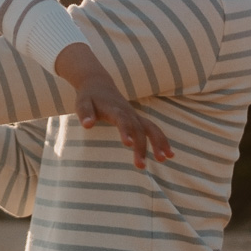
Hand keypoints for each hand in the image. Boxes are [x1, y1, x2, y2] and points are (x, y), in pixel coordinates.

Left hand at [56, 44, 173, 168]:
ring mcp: (135, 115)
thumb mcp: (82, 103)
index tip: (128, 144)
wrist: (99, 84)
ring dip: (158, 143)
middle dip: (141, 147)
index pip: (121, 119)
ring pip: (150, 128)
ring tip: (164, 159)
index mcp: (113, 108)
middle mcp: (127, 112)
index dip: (125, 130)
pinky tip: (169, 155)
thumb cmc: (89, 97)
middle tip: (140, 166)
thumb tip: (88, 125)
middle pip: (137, 129)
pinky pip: (153, 129)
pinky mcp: (138, 119)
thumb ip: (85, 114)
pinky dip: (162, 140)